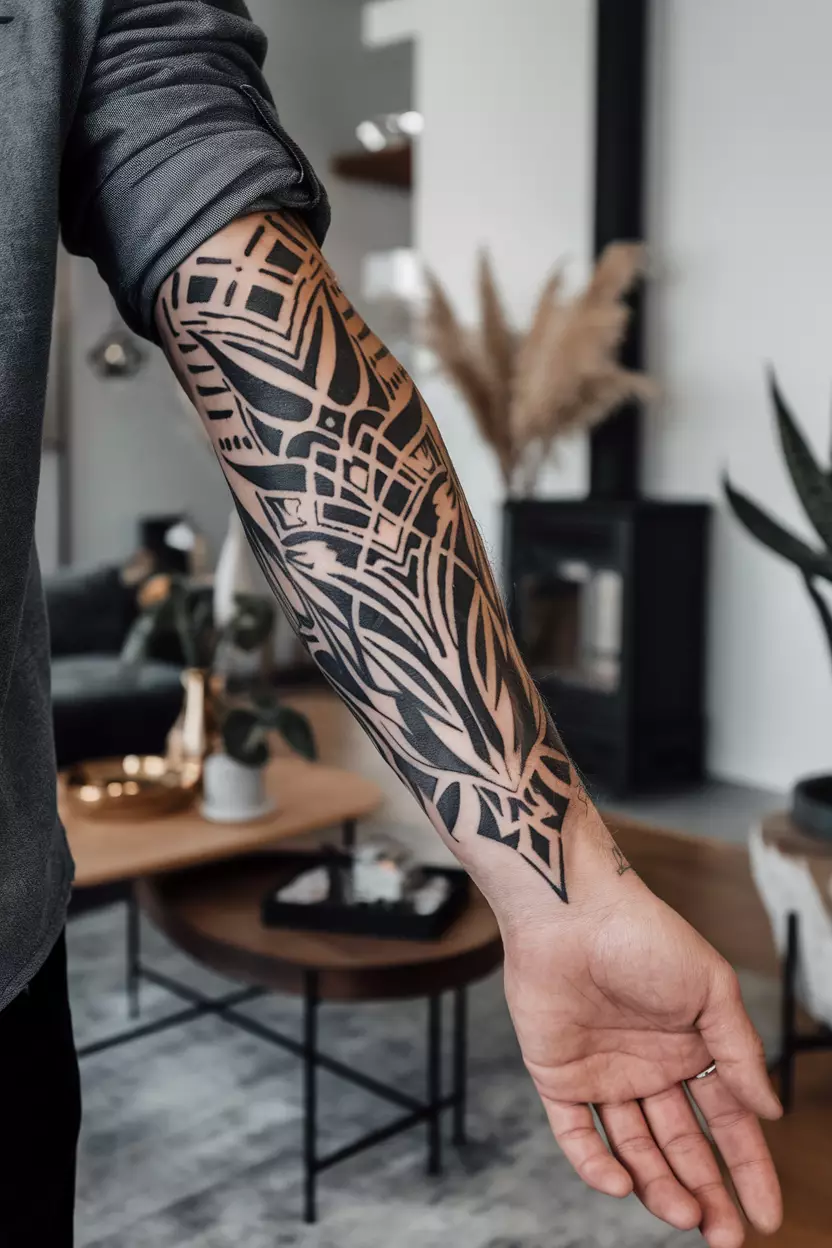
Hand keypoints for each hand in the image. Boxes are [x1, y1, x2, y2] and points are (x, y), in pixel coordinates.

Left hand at [502, 877, 782, 1246]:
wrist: (569, 912)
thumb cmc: (644, 936)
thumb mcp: (710, 989)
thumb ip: (740, 1051)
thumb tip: (770, 1110)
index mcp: (692, 1048)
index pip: (726, 1121)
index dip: (747, 1168)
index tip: (766, 1215)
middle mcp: (649, 1068)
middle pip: (681, 1147)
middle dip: (704, 1193)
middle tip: (722, 1236)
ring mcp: (603, 1074)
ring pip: (634, 1149)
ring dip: (657, 1186)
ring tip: (681, 1214)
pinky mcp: (556, 1075)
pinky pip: (575, 1133)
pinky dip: (595, 1164)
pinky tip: (620, 1184)